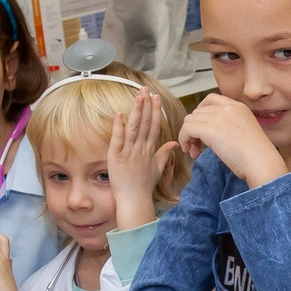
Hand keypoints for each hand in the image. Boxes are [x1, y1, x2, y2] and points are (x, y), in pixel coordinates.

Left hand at [106, 93, 172, 229]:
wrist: (134, 200)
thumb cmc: (144, 186)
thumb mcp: (158, 168)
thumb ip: (165, 154)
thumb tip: (174, 143)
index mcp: (150, 150)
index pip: (154, 126)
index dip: (155, 111)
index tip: (156, 98)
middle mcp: (141, 149)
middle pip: (145, 123)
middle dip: (147, 105)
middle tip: (147, 90)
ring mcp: (129, 152)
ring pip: (134, 128)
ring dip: (137, 111)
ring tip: (139, 97)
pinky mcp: (116, 157)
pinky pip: (118, 139)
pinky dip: (119, 127)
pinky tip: (120, 114)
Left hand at [178, 94, 287, 189]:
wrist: (262, 163)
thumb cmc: (257, 156)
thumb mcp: (245, 131)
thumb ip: (229, 126)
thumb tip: (211, 133)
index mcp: (238, 107)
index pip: (211, 100)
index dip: (201, 113)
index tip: (201, 128)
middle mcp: (228, 108)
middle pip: (197, 112)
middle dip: (194, 128)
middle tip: (197, 147)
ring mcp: (219, 117)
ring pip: (190, 120)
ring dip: (188, 136)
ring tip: (194, 151)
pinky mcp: (211, 130)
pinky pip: (187, 129)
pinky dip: (184, 139)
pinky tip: (190, 152)